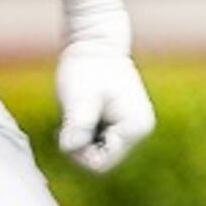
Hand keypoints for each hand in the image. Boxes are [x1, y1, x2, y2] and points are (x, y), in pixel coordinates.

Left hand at [52, 0, 155, 172]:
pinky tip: (80, 116)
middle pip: (103, 160)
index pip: (102, 163)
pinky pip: (102, 141)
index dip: (79, 155)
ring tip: (74, 115)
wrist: (95, 42)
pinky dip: (87, 134)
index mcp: (135, 127)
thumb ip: (78, 124)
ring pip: (102, 152)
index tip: (65, 133)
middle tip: (66, 125)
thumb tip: (70, 147)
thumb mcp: (80, 97)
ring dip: (83, 140)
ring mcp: (134, 127)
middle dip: (81, 148)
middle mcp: (140, 130)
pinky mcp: (124, 123)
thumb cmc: (87, 67)